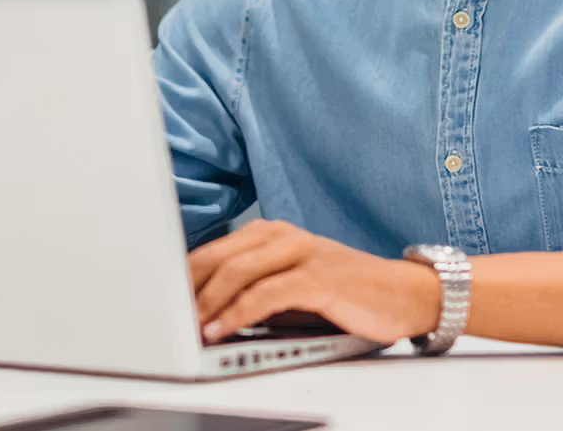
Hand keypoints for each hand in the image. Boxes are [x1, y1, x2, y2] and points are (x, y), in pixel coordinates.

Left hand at [188, 219, 441, 344]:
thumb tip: (203, 310)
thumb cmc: (343, 292)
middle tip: (166, 318)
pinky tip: (222, 329)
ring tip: (187, 328)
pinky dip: (238, 313)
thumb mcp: (291, 286)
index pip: (215, 250)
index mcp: (271, 232)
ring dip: (207, 302)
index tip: (160, 301)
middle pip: (219, 256)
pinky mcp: (318, 277)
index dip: (183, 276)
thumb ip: (254, 289)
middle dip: (188, 289)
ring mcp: (302, 253)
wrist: (402, 294)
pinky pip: (267, 293)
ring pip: (238, 271)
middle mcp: (283, 236)